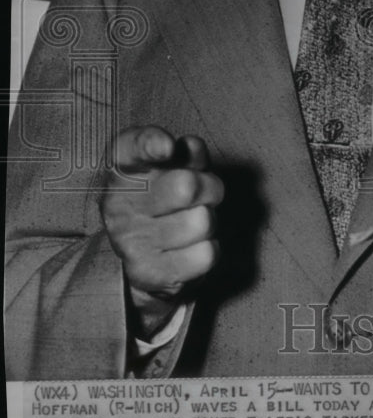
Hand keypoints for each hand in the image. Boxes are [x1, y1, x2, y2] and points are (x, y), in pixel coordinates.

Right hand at [101, 126, 223, 336]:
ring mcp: (131, 241)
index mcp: (122, 170)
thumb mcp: (172, 168)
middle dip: (210, 187)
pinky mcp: (150, 273)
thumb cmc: (165, 198)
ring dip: (209, 221)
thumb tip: (192, 148)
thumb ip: (185, 152)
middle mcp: (118, 205)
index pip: (130, 148)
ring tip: (191, 222)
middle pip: (187, 186)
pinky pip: (206, 254)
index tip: (167, 148)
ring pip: (203, 222)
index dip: (151, 144)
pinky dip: (208, 249)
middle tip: (202, 195)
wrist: (141, 256)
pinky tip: (189, 248)